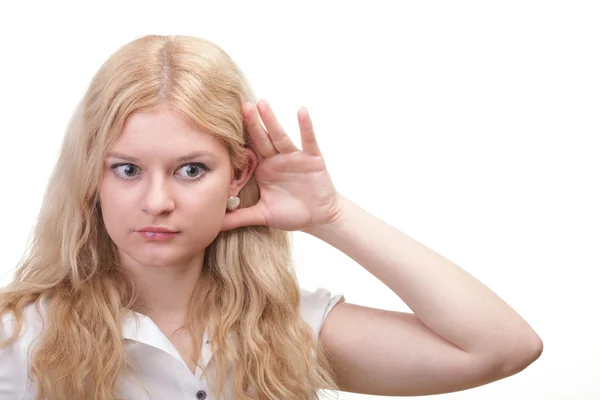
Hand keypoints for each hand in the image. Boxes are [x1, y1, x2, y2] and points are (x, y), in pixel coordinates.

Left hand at [221, 100, 343, 232]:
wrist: (319, 218)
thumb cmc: (291, 214)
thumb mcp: (262, 215)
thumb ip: (239, 217)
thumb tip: (213, 226)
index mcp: (262, 169)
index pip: (247, 151)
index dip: (236, 139)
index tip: (219, 124)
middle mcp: (276, 159)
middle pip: (261, 138)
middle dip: (250, 123)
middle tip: (239, 105)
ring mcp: (294, 157)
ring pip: (280, 136)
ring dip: (271, 120)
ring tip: (261, 103)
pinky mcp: (312, 158)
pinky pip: (308, 140)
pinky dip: (305, 126)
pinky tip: (301, 111)